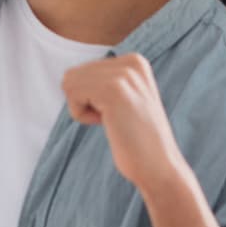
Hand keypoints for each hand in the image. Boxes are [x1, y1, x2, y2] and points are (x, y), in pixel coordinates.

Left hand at [61, 54, 188, 194]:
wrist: (158, 164)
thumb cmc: (136, 139)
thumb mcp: (124, 97)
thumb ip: (103, 81)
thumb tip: (67, 77)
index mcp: (134, 61)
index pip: (81, 70)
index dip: (90, 98)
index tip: (116, 112)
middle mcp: (131, 62)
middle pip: (72, 74)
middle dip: (84, 102)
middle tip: (114, 119)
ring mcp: (124, 74)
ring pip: (70, 83)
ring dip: (83, 109)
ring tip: (112, 121)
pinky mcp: (114, 89)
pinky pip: (73, 94)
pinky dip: (82, 115)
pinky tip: (108, 123)